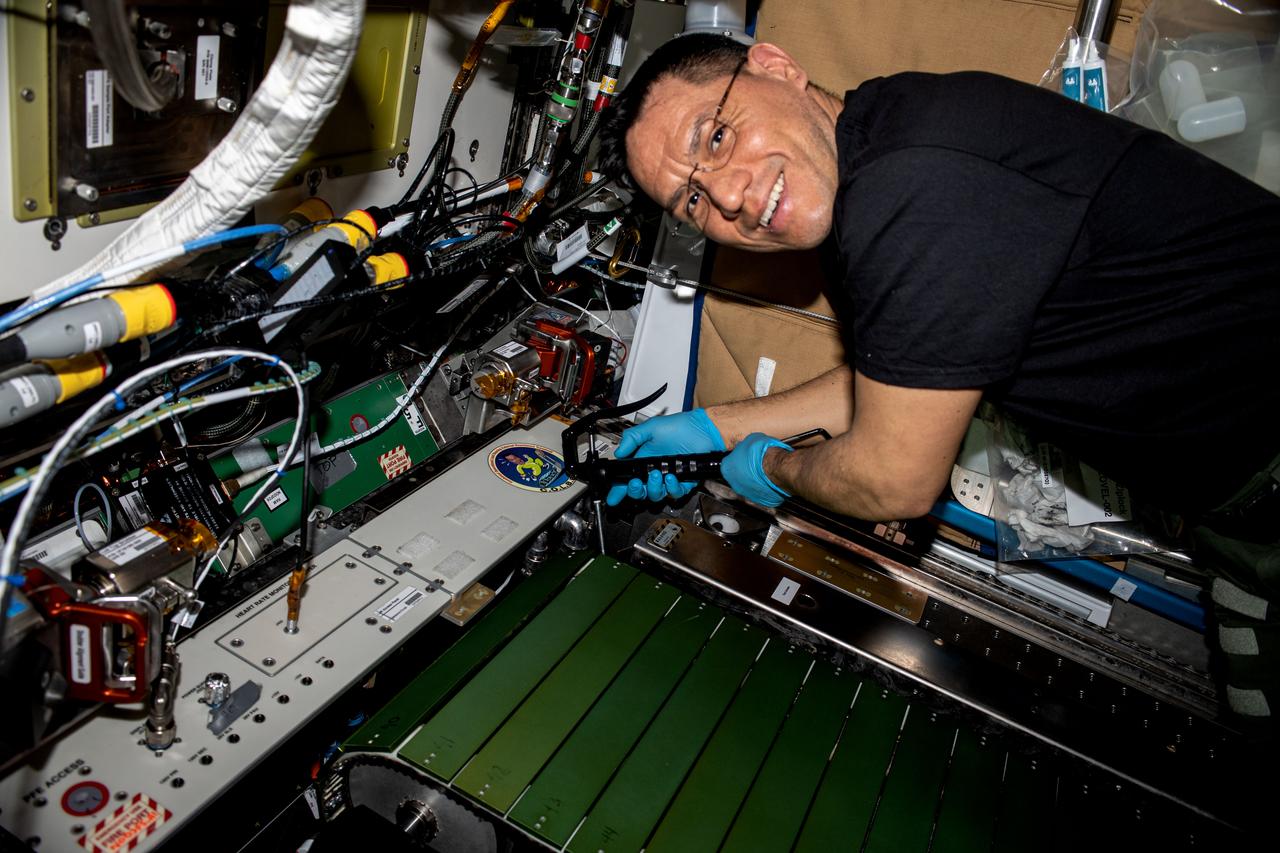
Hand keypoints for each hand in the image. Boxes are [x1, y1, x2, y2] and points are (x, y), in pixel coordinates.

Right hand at [605, 409, 725, 504]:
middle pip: (639, 491)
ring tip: (657, 475)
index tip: (612, 497)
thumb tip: (618, 452)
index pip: (628, 478)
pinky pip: (674, 493)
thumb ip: (632, 438)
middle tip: (636, 483)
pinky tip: (672, 478)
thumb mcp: (651, 428)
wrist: (703, 430)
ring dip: (653, 489)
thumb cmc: (681, 427)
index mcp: (644, 459)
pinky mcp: (683, 482)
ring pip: (655, 495)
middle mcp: (656, 470)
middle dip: (635, 491)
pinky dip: (672, 488)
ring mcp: (669, 477)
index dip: (619, 489)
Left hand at [721, 433, 792, 506]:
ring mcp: (747, 494)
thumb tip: (746, 446)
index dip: (738, 459)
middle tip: (756, 464)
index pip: (728, 464)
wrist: (777, 467)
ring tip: (765, 472)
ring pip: (749, 487)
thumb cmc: (763, 453)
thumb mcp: (750, 440)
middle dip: (745, 472)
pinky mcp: (762, 501)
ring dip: (755, 481)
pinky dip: (766, 488)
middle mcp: (734, 484)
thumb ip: (744, 446)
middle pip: (738, 477)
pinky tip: (772, 480)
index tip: (744, 457)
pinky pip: (762, 494)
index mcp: (727, 468)